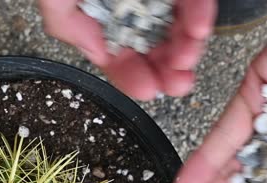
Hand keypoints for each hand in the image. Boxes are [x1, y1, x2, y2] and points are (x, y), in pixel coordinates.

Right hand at [38, 0, 215, 99]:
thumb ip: (68, 23)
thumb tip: (97, 53)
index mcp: (102, 11)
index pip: (118, 52)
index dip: (131, 75)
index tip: (147, 89)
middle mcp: (132, 2)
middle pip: (154, 44)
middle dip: (167, 68)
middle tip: (176, 82)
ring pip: (179, 26)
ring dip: (187, 47)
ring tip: (188, 57)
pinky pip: (194, 0)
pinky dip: (199, 15)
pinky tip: (198, 29)